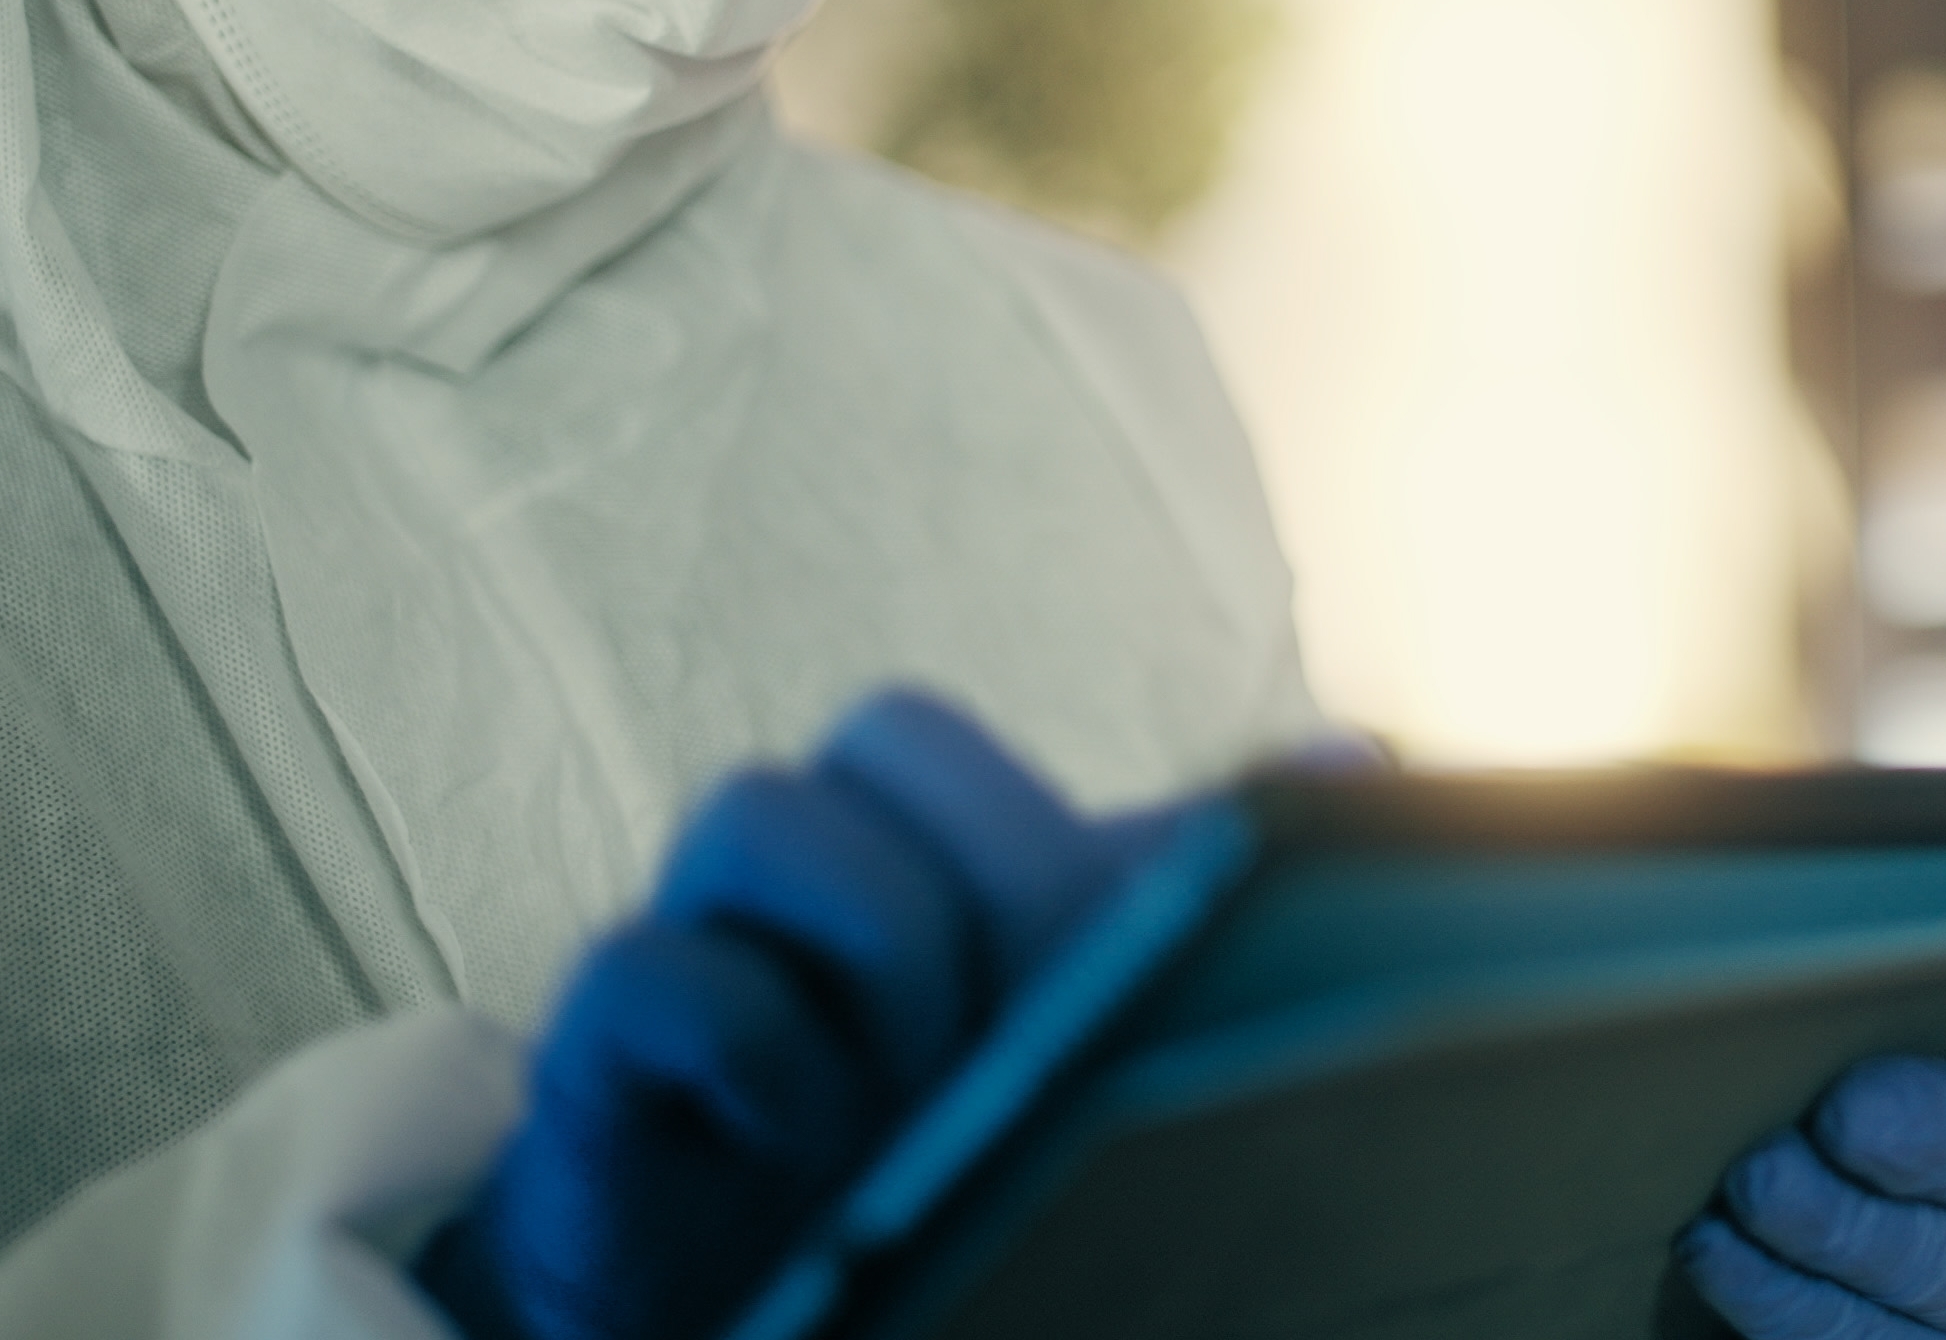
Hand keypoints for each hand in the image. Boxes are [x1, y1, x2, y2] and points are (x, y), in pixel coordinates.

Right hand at [415, 692, 1144, 1339]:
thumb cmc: (943, 1211)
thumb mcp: (1088, 1072)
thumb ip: (1184, 932)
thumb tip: (1345, 765)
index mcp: (927, 872)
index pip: (966, 738)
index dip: (1045, 818)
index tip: (1123, 969)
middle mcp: (805, 888)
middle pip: (886, 734)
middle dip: (995, 862)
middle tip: (1045, 1020)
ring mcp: (699, 960)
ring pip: (757, 810)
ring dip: (885, 937)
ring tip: (930, 1088)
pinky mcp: (600, 1068)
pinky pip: (648, 971)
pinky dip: (753, 1043)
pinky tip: (810, 1146)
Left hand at [1678, 959, 1945, 1339]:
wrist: (1765, 1248)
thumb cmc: (1792, 1100)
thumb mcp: (1836, 1035)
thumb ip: (1846, 979)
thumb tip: (1759, 892)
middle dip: (1934, 1134)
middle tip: (1847, 1111)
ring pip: (1934, 1267)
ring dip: (1836, 1224)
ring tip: (1754, 1185)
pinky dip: (1779, 1297)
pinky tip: (1716, 1249)